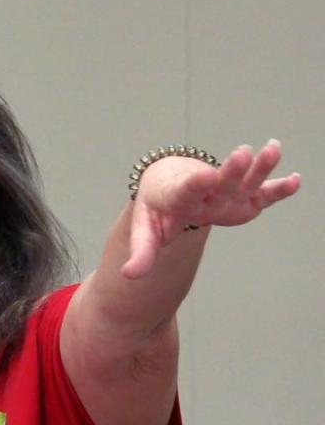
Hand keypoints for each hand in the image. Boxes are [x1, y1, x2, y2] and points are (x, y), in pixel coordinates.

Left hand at [124, 140, 300, 277]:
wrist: (168, 183)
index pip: (186, 189)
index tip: (205, 176)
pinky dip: (277, 190)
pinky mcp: (240, 198)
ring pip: (243, 182)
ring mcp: (224, 194)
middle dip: (231, 171)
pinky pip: (261, 194)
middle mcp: (204, 192)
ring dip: (259, 169)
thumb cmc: (156, 208)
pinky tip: (295, 181)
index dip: (195, 183)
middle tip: (242, 154)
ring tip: (273, 149)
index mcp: (176, 195)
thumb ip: (142, 251)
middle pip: (220, 183)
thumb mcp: (144, 230)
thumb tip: (129, 275)